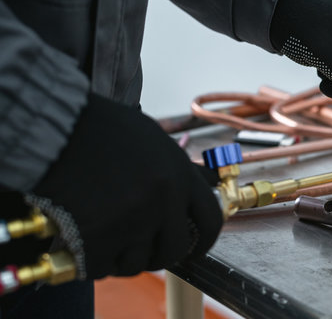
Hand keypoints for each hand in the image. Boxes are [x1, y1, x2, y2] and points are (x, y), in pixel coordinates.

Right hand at [31, 94, 221, 279]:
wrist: (56, 130)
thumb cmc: (103, 129)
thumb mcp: (155, 140)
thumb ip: (180, 170)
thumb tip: (207, 183)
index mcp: (180, 176)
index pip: (210, 220)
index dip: (205, 240)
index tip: (195, 247)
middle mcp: (162, 203)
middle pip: (174, 249)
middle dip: (161, 253)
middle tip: (146, 248)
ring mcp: (131, 224)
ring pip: (137, 263)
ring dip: (125, 257)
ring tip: (109, 237)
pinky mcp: (97, 241)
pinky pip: (102, 268)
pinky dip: (95, 261)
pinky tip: (86, 241)